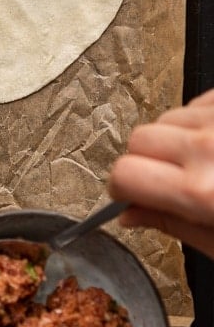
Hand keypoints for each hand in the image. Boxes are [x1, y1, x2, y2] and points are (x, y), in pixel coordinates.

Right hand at [108, 89, 213, 258]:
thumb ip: (171, 223)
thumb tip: (131, 213)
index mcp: (201, 190)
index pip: (123, 174)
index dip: (122, 187)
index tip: (129, 195)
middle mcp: (209, 146)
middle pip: (138, 139)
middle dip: (146, 161)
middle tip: (171, 182)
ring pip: (166, 118)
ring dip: (175, 140)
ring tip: (204, 162)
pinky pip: (195, 103)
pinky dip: (199, 123)